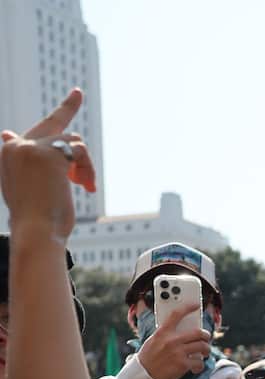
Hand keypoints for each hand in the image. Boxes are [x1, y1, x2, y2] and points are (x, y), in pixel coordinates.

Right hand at [0, 89, 96, 239]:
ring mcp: (31, 147)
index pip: (32, 133)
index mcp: (9, 153)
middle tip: (77, 92)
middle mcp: (16, 145)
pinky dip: (87, 167)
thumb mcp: (26, 185)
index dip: (53, 118)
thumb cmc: (35, 216)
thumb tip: (5, 132)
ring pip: (72, 142)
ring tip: (85, 186)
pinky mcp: (48, 153)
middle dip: (67, 106)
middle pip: (52, 124)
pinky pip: (79, 150)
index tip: (64, 97)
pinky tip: (86, 186)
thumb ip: (22, 159)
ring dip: (84, 165)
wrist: (34, 230)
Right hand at [137, 302, 211, 378]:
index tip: (196, 304)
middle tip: (206, 338)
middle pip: (198, 332)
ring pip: (203, 346)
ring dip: (206, 350)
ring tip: (204, 353)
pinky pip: (199, 362)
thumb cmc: (149, 359)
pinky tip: (195, 367)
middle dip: (206, 335)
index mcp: (162, 333)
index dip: (187, 307)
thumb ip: (166, 335)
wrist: (143, 377)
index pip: (176, 315)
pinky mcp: (183, 365)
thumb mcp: (153, 342)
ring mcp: (178, 352)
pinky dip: (200, 365)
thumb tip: (183, 331)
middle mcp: (171, 341)